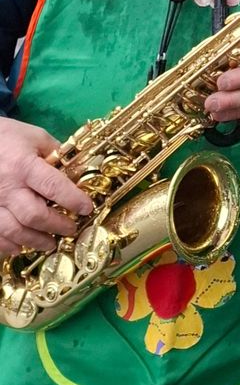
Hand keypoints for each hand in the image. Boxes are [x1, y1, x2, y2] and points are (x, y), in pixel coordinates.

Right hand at [0, 117, 93, 254]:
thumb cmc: (7, 137)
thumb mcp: (35, 137)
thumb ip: (56, 154)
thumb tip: (77, 170)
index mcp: (24, 165)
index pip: (53, 186)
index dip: (72, 200)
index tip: (86, 208)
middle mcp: (7, 186)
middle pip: (34, 215)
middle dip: (57, 225)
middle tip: (71, 229)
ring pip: (14, 230)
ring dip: (35, 240)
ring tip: (50, 243)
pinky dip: (7, 245)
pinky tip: (20, 247)